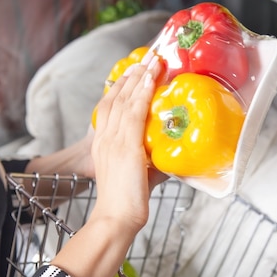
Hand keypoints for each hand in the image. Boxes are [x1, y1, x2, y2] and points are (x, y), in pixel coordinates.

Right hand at [89, 53, 165, 233]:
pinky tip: (150, 79)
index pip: (109, 107)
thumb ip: (154, 160)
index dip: (120, 87)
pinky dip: (142, 92)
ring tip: (152, 61)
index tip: (132, 73)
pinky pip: (133, 112)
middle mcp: (105, 137)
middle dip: (131, 75)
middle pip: (115, 97)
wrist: (116, 217)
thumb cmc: (129, 200)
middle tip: (146, 59)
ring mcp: (114, 140)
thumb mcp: (141, 174)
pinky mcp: (126, 146)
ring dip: (139, 77)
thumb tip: (173, 155)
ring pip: (125, 99)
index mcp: (104, 143)